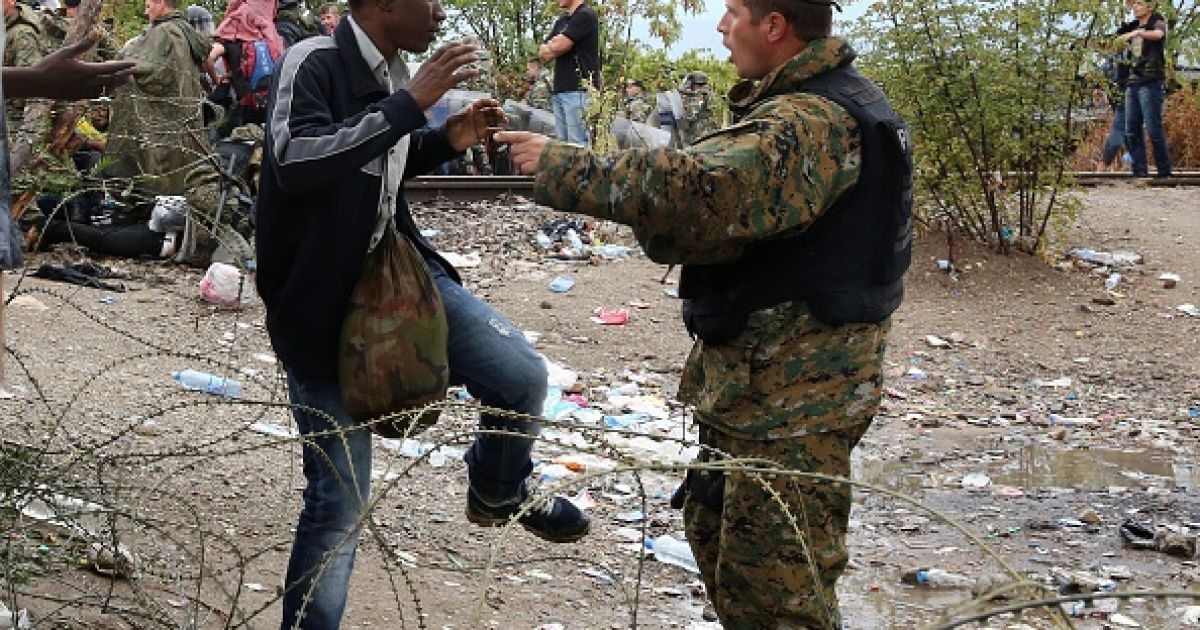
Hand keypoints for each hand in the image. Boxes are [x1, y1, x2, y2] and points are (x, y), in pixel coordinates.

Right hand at [6, 32, 135, 98]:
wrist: (37, 84)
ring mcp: (86, 92)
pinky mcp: (80, 98)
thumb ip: (84, 44)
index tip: (134, 63)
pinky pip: (98, 95)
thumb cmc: (50, 65)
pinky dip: (105, 90)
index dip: (124, 66)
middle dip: (125, 75)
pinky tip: (107, 87)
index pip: (112, 69)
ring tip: (124, 79)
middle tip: (133, 71)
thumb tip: (96, 32)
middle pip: (113, 80)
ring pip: (107, 89)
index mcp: (88, 71)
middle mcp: (90, 83)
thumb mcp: (67, 52)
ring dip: (117, 84)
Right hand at [407, 41, 479, 109]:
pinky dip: (469, 73)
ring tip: (476, 56)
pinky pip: (460, 76)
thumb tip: (432, 74)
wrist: (409, 100)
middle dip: (464, 47)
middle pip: (452, 52)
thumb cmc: (412, 92)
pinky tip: (476, 72)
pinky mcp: (444, 84)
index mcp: (428, 64)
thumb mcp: (419, 77)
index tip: (460, 42)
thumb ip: (428, 72)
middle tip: (473, 46)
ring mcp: (440, 74)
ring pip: (457, 61)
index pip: (442, 49)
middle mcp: (435, 66)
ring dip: (468, 57)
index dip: (452, 44)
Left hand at [445, 98, 505, 150]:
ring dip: (499, 119)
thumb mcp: (453, 119)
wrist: (449, 141)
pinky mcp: (481, 134)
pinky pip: (491, 131)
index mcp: (471, 109)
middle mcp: (477, 116)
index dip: (489, 102)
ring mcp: (480, 124)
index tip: (496, 103)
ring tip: (505, 121)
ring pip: (492, 120)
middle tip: (502, 113)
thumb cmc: (449, 128)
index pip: (482, 103)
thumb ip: (462, 114)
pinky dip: (497, 130)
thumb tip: (469, 109)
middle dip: (497, 111)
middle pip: (490, 111)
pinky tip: (501, 130)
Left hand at [494, 130, 550, 173]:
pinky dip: (527, 169)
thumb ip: (529, 141)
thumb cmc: (554, 150)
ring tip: (532, 162)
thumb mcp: (542, 140)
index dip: (504, 136)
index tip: (496, 136)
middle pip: (514, 150)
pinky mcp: (534, 164)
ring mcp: (532, 154)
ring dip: (522, 162)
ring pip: (517, 160)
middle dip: (517, 154)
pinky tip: (534, 167)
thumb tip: (516, 145)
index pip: (516, 135)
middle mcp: (531, 144)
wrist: (565, 159)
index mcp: (533, 137)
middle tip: (526, 156)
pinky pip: (523, 168)